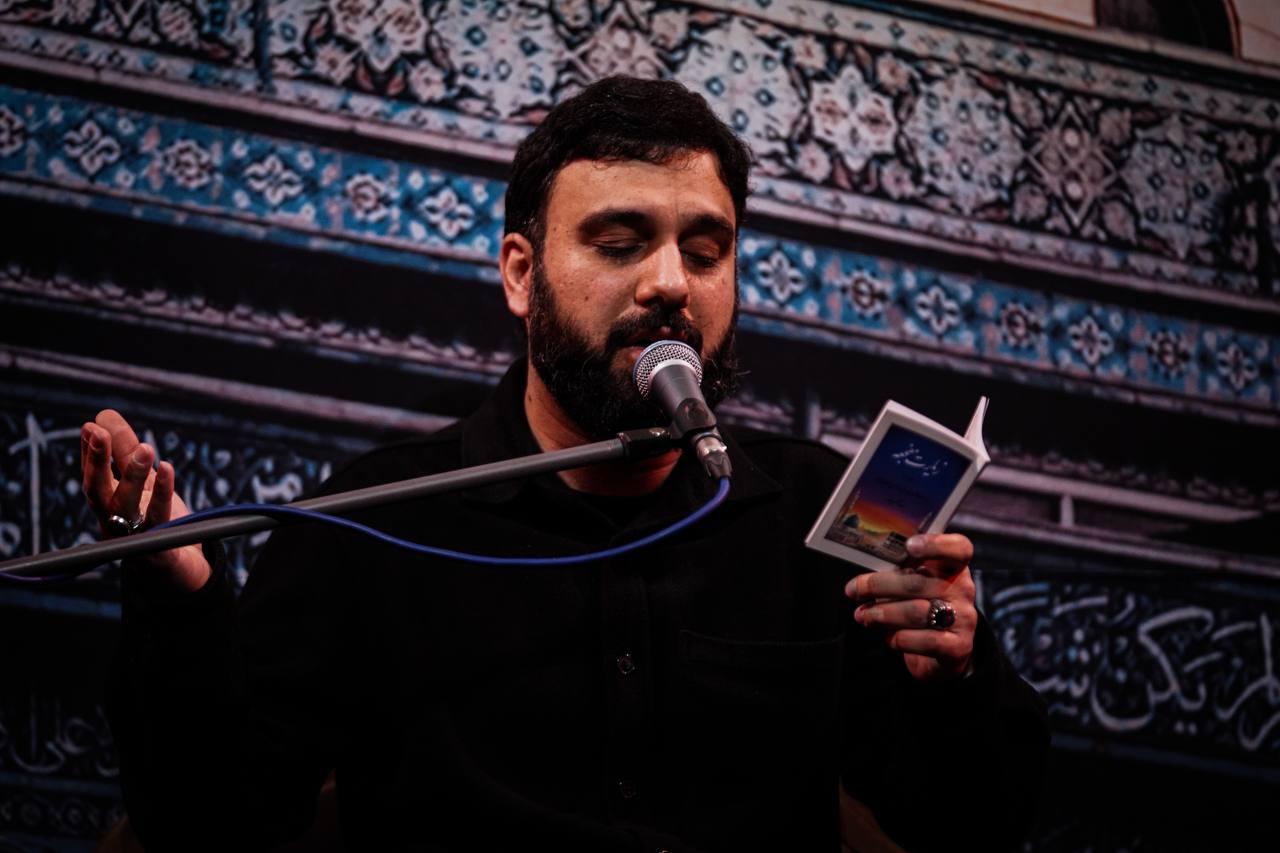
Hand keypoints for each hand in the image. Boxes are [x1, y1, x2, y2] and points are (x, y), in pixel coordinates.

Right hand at [81, 410, 210, 592]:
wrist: (179, 570)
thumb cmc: (156, 522)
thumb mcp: (143, 482)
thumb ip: (126, 452)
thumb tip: (104, 416)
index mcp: (108, 506)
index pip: (93, 477)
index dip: (90, 454)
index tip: (91, 426)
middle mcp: (115, 522)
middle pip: (98, 493)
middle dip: (96, 463)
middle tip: (99, 433)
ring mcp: (134, 537)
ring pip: (127, 507)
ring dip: (134, 476)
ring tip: (146, 447)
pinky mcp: (160, 548)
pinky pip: (160, 520)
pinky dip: (164, 494)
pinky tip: (169, 469)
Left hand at [843, 533, 976, 681]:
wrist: (945, 648)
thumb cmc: (921, 606)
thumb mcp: (912, 584)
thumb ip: (896, 574)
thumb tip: (860, 582)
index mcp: (954, 567)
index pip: (958, 548)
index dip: (935, 544)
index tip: (909, 546)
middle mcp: (963, 590)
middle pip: (919, 582)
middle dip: (880, 586)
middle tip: (854, 590)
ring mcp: (963, 619)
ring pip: (917, 612)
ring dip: (883, 614)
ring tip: (863, 615)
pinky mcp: (957, 646)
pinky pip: (923, 641)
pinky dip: (899, 639)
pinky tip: (889, 637)